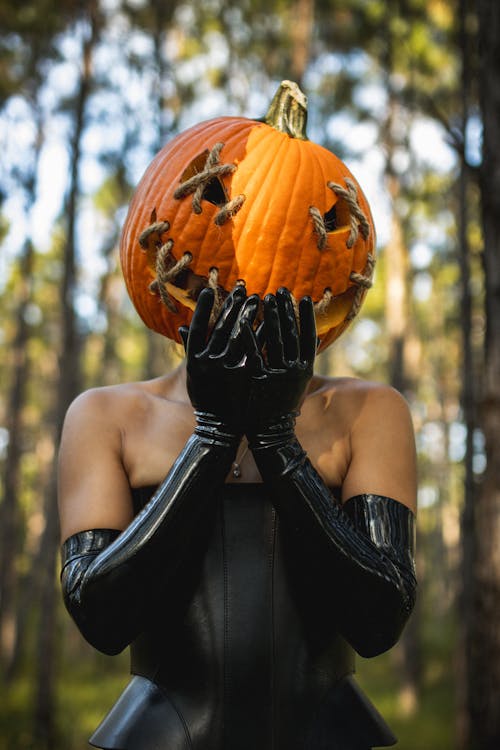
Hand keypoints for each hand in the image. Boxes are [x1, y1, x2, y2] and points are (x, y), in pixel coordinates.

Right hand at [179, 286, 258, 434]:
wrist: (219, 427)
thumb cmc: (205, 398)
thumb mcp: (194, 375)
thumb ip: (191, 349)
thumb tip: (183, 327)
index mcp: (193, 360)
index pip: (197, 327)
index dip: (204, 308)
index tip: (209, 290)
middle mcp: (208, 362)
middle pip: (221, 327)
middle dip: (232, 306)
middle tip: (242, 289)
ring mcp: (227, 369)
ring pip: (239, 335)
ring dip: (248, 315)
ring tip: (258, 299)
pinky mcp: (244, 376)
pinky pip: (254, 350)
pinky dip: (261, 335)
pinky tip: (269, 322)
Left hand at [242, 288, 315, 436]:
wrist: (271, 432)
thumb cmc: (283, 406)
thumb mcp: (299, 384)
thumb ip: (302, 360)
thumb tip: (312, 338)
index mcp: (305, 369)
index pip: (308, 336)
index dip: (306, 316)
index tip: (304, 298)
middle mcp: (294, 369)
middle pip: (291, 333)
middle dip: (286, 310)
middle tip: (281, 291)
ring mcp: (278, 374)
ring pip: (275, 339)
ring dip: (270, 317)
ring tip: (266, 298)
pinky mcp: (260, 379)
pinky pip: (254, 352)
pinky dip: (249, 335)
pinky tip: (243, 320)